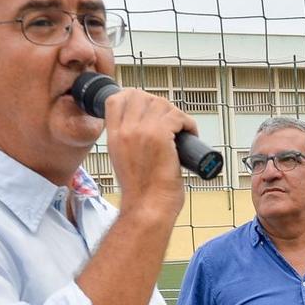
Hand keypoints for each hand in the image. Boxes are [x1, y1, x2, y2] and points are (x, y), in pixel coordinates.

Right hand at [102, 87, 190, 217]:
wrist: (148, 208)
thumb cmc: (142, 191)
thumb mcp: (123, 160)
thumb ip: (128, 140)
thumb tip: (144, 126)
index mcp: (114, 136)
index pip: (116, 99)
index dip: (135, 97)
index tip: (149, 107)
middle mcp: (125, 131)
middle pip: (141, 96)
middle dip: (159, 104)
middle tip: (170, 121)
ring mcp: (142, 132)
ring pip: (161, 104)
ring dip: (176, 114)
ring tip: (182, 130)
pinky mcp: (160, 136)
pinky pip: (178, 116)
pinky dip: (188, 123)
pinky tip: (190, 134)